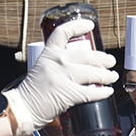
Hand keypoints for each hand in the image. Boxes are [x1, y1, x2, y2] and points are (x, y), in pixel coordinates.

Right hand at [5, 19, 117, 135]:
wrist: (22, 109)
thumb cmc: (34, 92)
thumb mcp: (43, 69)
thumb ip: (58, 64)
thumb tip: (83, 66)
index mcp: (48, 53)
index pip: (64, 32)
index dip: (78, 26)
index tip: (90, 25)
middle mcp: (56, 61)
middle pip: (87, 56)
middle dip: (103, 59)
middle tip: (111, 61)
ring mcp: (62, 76)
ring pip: (92, 73)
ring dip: (106, 75)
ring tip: (112, 76)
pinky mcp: (67, 93)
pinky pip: (91, 92)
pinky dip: (103, 92)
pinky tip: (108, 91)